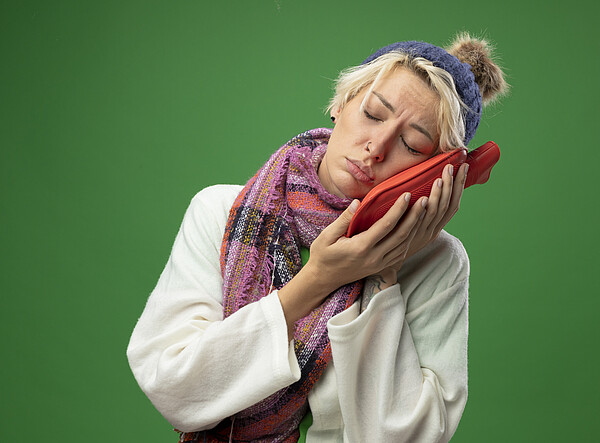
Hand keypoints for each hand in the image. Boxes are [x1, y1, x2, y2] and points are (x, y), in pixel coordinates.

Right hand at [305, 191, 427, 294]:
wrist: (323, 279)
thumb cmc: (322, 255)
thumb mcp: (326, 236)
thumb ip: (343, 220)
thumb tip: (357, 202)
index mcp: (360, 247)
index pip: (386, 225)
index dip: (399, 209)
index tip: (408, 194)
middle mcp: (374, 257)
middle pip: (401, 235)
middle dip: (415, 216)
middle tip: (426, 199)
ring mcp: (379, 264)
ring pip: (404, 245)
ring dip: (416, 227)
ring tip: (425, 210)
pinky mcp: (381, 267)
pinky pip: (401, 253)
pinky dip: (410, 239)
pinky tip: (415, 227)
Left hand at [406, 163, 467, 257]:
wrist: (385, 264)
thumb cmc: (399, 240)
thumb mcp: (415, 226)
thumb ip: (420, 210)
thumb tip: (421, 187)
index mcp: (436, 226)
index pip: (453, 204)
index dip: (459, 186)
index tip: (464, 168)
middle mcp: (432, 230)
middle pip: (448, 206)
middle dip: (452, 185)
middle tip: (452, 166)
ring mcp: (421, 234)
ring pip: (435, 213)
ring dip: (439, 195)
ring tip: (440, 178)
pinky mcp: (410, 238)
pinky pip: (418, 223)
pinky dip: (423, 211)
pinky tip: (424, 199)